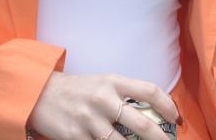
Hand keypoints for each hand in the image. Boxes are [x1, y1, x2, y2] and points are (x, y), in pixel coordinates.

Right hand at [27, 72, 177, 139]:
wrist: (39, 94)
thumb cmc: (78, 89)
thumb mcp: (104, 82)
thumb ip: (126, 94)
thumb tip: (153, 111)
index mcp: (114, 82)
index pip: (150, 91)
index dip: (168, 106)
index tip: (176, 118)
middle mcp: (103, 99)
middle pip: (141, 123)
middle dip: (159, 138)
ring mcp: (89, 119)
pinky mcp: (75, 136)